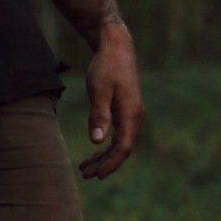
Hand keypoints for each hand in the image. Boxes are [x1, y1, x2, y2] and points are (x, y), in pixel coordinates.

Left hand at [81, 24, 142, 180]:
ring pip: (121, 142)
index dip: (111, 163)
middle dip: (105, 163)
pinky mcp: (125, 109)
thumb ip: (99, 115)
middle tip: (85, 175)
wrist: (116, 46)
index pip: (124, 147)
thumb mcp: (99, 90)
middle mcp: (135, 115)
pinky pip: (119, 133)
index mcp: (131, 113)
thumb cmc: (106, 66)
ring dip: (104, 156)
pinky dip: (106, 144)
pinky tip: (94, 149)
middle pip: (123, 148)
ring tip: (85, 167)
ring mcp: (131, 113)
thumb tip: (96, 141)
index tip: (96, 175)